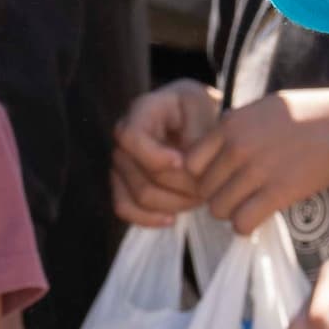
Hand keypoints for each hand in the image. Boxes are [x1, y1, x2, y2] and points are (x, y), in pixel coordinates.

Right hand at [109, 80, 219, 226]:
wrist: (190, 119)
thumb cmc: (197, 112)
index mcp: (141, 111)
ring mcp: (120, 162)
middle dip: (181, 187)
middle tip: (209, 186)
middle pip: (144, 175)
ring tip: (199, 197)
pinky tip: (172, 218)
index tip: (183, 163)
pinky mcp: (121, 183)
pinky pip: (124, 208)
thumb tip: (186, 169)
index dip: (156, 157)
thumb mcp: (203, 110)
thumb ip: (196, 136)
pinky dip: (149, 218)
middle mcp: (123, 137)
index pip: (131, 137)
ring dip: (175, 203)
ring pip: (140, 196)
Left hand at [185, 88, 328, 234]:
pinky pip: (242, 222)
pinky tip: (259, 217)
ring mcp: (257, 170)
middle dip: (218, 197)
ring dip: (232, 212)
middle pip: (204, 189)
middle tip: (238, 197)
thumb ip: (237, 127)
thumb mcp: (265, 108)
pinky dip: (246, 226)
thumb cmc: (312, 114)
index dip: (202, 175)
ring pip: (219, 209)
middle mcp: (238, 146)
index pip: (190, 162)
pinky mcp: (278, 193)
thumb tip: (217, 147)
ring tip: (250, 206)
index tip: (219, 179)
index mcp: (231, 123)